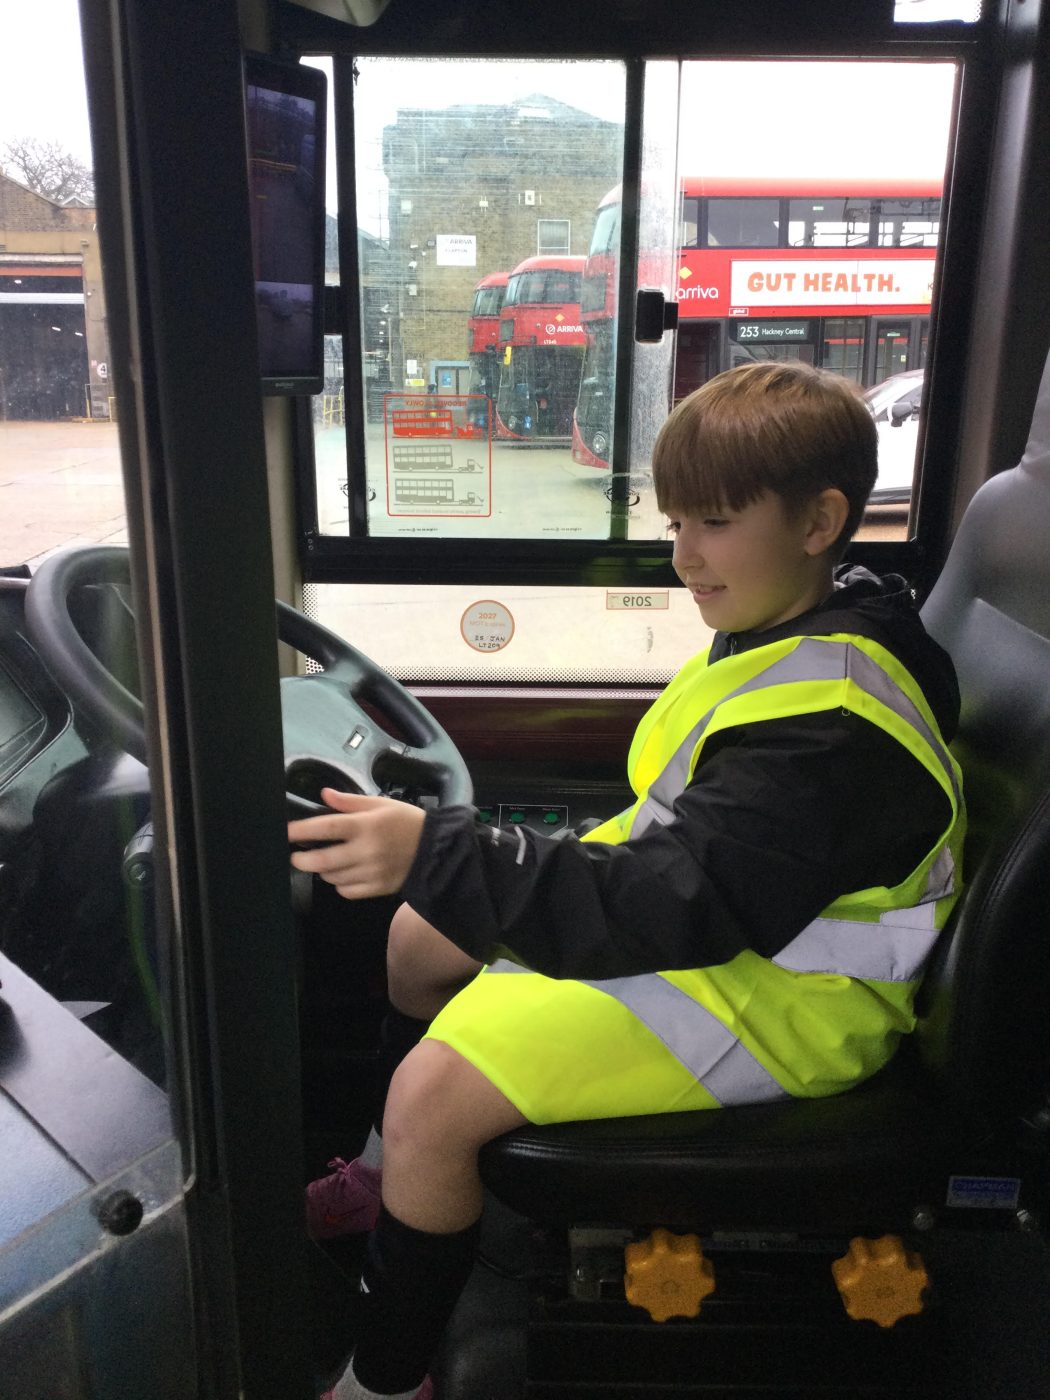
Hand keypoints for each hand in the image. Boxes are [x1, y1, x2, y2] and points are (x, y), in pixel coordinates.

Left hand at [288, 788, 425, 899]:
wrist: (435, 850)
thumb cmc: (406, 822)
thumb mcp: (380, 804)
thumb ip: (349, 801)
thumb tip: (324, 794)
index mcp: (365, 826)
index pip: (326, 827)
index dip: (301, 831)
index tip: (286, 832)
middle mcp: (366, 850)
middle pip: (323, 860)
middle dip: (302, 860)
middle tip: (296, 856)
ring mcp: (371, 872)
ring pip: (332, 877)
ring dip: (322, 870)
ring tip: (324, 862)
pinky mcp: (376, 888)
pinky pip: (346, 891)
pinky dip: (339, 884)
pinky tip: (343, 874)